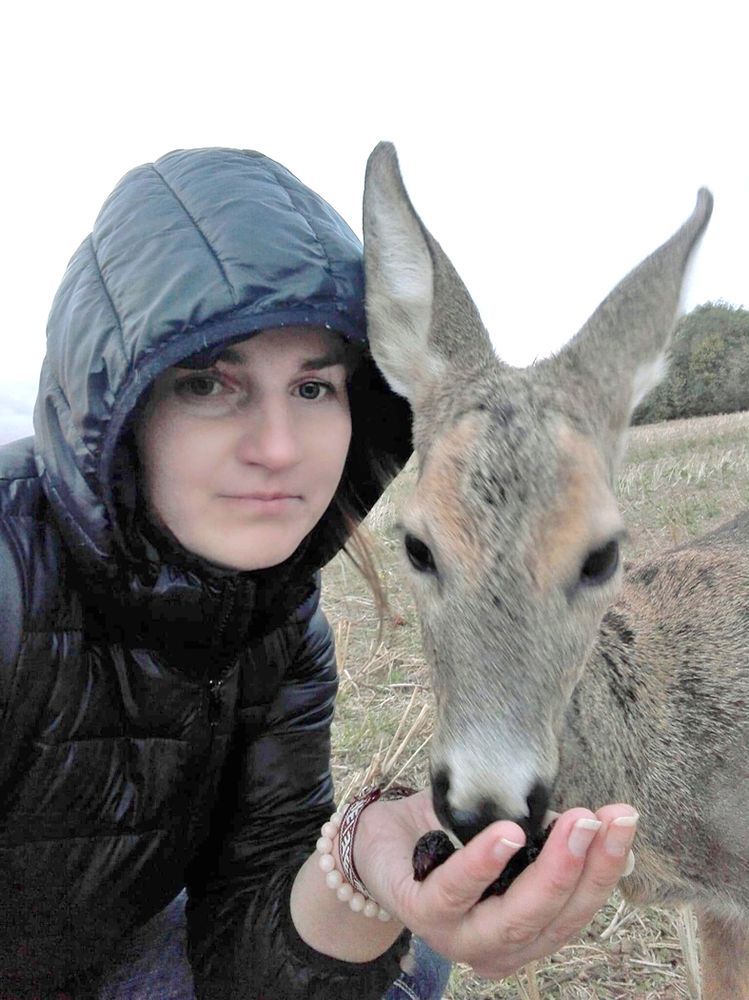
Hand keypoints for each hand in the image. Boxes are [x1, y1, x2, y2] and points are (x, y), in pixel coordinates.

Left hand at [354, 789, 637, 978]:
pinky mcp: (422, 915)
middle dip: (587, 866)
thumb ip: (544, 836)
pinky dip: (484, 863)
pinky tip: (508, 835)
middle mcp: (499, 947)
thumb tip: (599, 823)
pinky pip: (457, 891)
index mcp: (527, 932)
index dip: (605, 867)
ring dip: (551, 867)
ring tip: (572, 823)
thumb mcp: (506, 833)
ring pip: (516, 915)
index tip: (625, 820)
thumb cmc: (451, 838)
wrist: (383, 837)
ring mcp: (460, 937)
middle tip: (604, 818)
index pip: (578, 908)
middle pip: (556, 918)